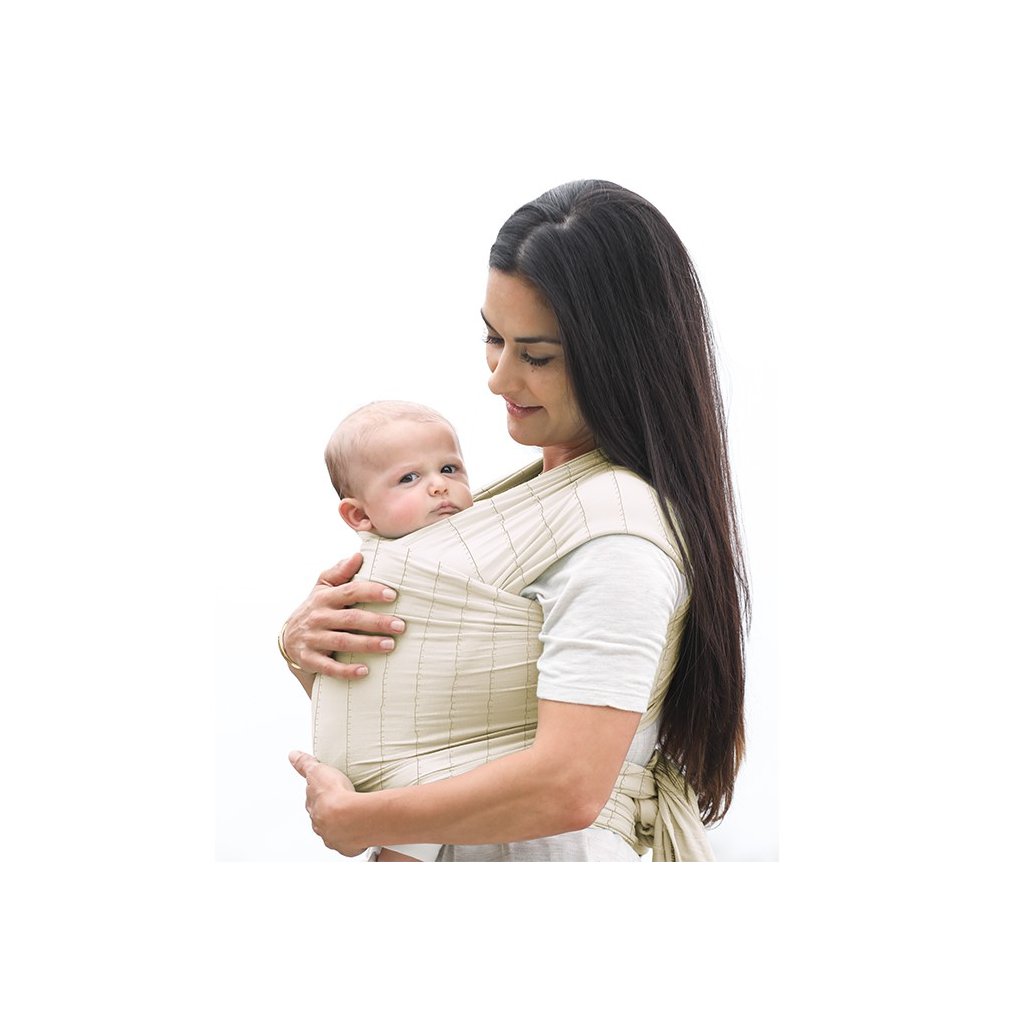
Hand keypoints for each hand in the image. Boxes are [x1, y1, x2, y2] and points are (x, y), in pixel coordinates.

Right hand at [280, 553, 404, 679]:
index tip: (392, 595)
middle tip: (400, 626)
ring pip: (343, 642)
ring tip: (390, 645)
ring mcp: (313, 639)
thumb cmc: (316, 609)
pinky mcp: (310, 659)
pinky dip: (347, 670)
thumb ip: (339, 571)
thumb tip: (358, 555)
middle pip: (351, 618)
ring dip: (368, 644)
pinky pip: (329, 667)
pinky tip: (365, 671)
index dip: (371, 592)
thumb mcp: (322, 588)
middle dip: (377, 622)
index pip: (350, 591)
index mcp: (325, 598)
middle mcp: (318, 617)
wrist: (287, 639)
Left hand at [289, 750, 367, 856]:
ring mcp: (333, 837)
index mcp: (313, 808)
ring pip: (335, 832)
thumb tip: (292, 755)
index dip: (320, 796)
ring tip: (354, 818)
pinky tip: (360, 833)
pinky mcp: (348, 847)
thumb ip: (304, 764)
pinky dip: (354, 839)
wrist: (350, 816)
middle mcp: (320, 825)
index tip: (327, 793)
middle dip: (330, 813)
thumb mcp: (317, 771)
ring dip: (342, 826)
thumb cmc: (334, 795)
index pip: (313, 801)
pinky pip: (350, 844)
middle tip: (342, 805)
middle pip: (323, 818)